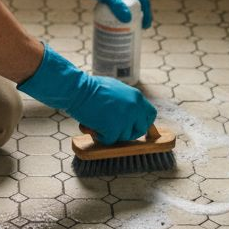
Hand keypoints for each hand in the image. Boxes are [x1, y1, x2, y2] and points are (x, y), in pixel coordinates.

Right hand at [17, 44, 156, 144]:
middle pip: (141, 129)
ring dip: (111, 133)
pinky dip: (100, 136)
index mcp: (136, 97)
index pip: (150, 114)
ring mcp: (126, 119)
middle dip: (129, 133)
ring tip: (98, 121)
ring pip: (123, 136)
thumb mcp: (116, 88)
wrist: (78, 89)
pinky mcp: (114, 129)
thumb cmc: (91, 87)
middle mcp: (135, 108)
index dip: (143, 122)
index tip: (136, 126)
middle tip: (116, 130)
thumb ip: (126, 100)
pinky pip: (110, 140)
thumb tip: (129, 112)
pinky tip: (92, 125)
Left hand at [31, 0, 152, 27]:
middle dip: (137, 17)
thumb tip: (128, 19)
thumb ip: (117, 6)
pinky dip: (115, 15)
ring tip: (125, 30)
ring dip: (126, 17)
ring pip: (124, 6)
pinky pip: (114, 6)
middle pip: (134, 4)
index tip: (145, 25)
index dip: (146, 12)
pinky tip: (112, 24)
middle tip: (136, 31)